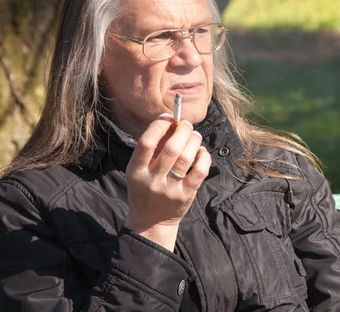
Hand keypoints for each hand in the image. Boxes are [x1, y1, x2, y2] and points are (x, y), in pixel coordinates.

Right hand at [124, 113, 210, 250]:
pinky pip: (199, 171)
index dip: (159, 125)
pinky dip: (203, 156)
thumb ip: (153, 148)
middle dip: (182, 131)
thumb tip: (172, 122)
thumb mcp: (140, 169)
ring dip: (194, 141)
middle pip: (171, 148)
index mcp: (136, 171)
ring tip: (195, 136)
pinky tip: (201, 152)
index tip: (168, 117)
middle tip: (186, 125)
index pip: (146, 143)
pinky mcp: (185, 195)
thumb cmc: (146, 187)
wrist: (151, 221)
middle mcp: (152, 180)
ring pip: (186, 157)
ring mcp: (170, 189)